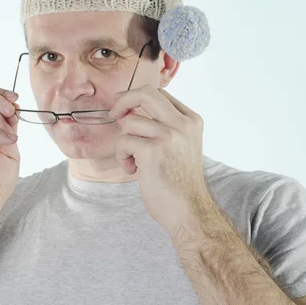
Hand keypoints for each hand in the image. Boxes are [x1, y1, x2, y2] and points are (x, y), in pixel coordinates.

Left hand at [109, 85, 207, 236]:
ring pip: (129, 122)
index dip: (137, 98)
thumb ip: (163, 127)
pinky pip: (123, 142)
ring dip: (124, 143)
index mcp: (191, 120)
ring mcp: (169, 135)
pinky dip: (122, 157)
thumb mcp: (180, 146)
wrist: (189, 211)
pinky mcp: (153, 150)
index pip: (159, 94)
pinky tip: (132, 170)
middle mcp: (182, 124)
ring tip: (133, 162)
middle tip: (114, 114)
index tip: (125, 109)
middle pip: (145, 93)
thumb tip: (129, 111)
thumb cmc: (179, 183)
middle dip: (123, 100)